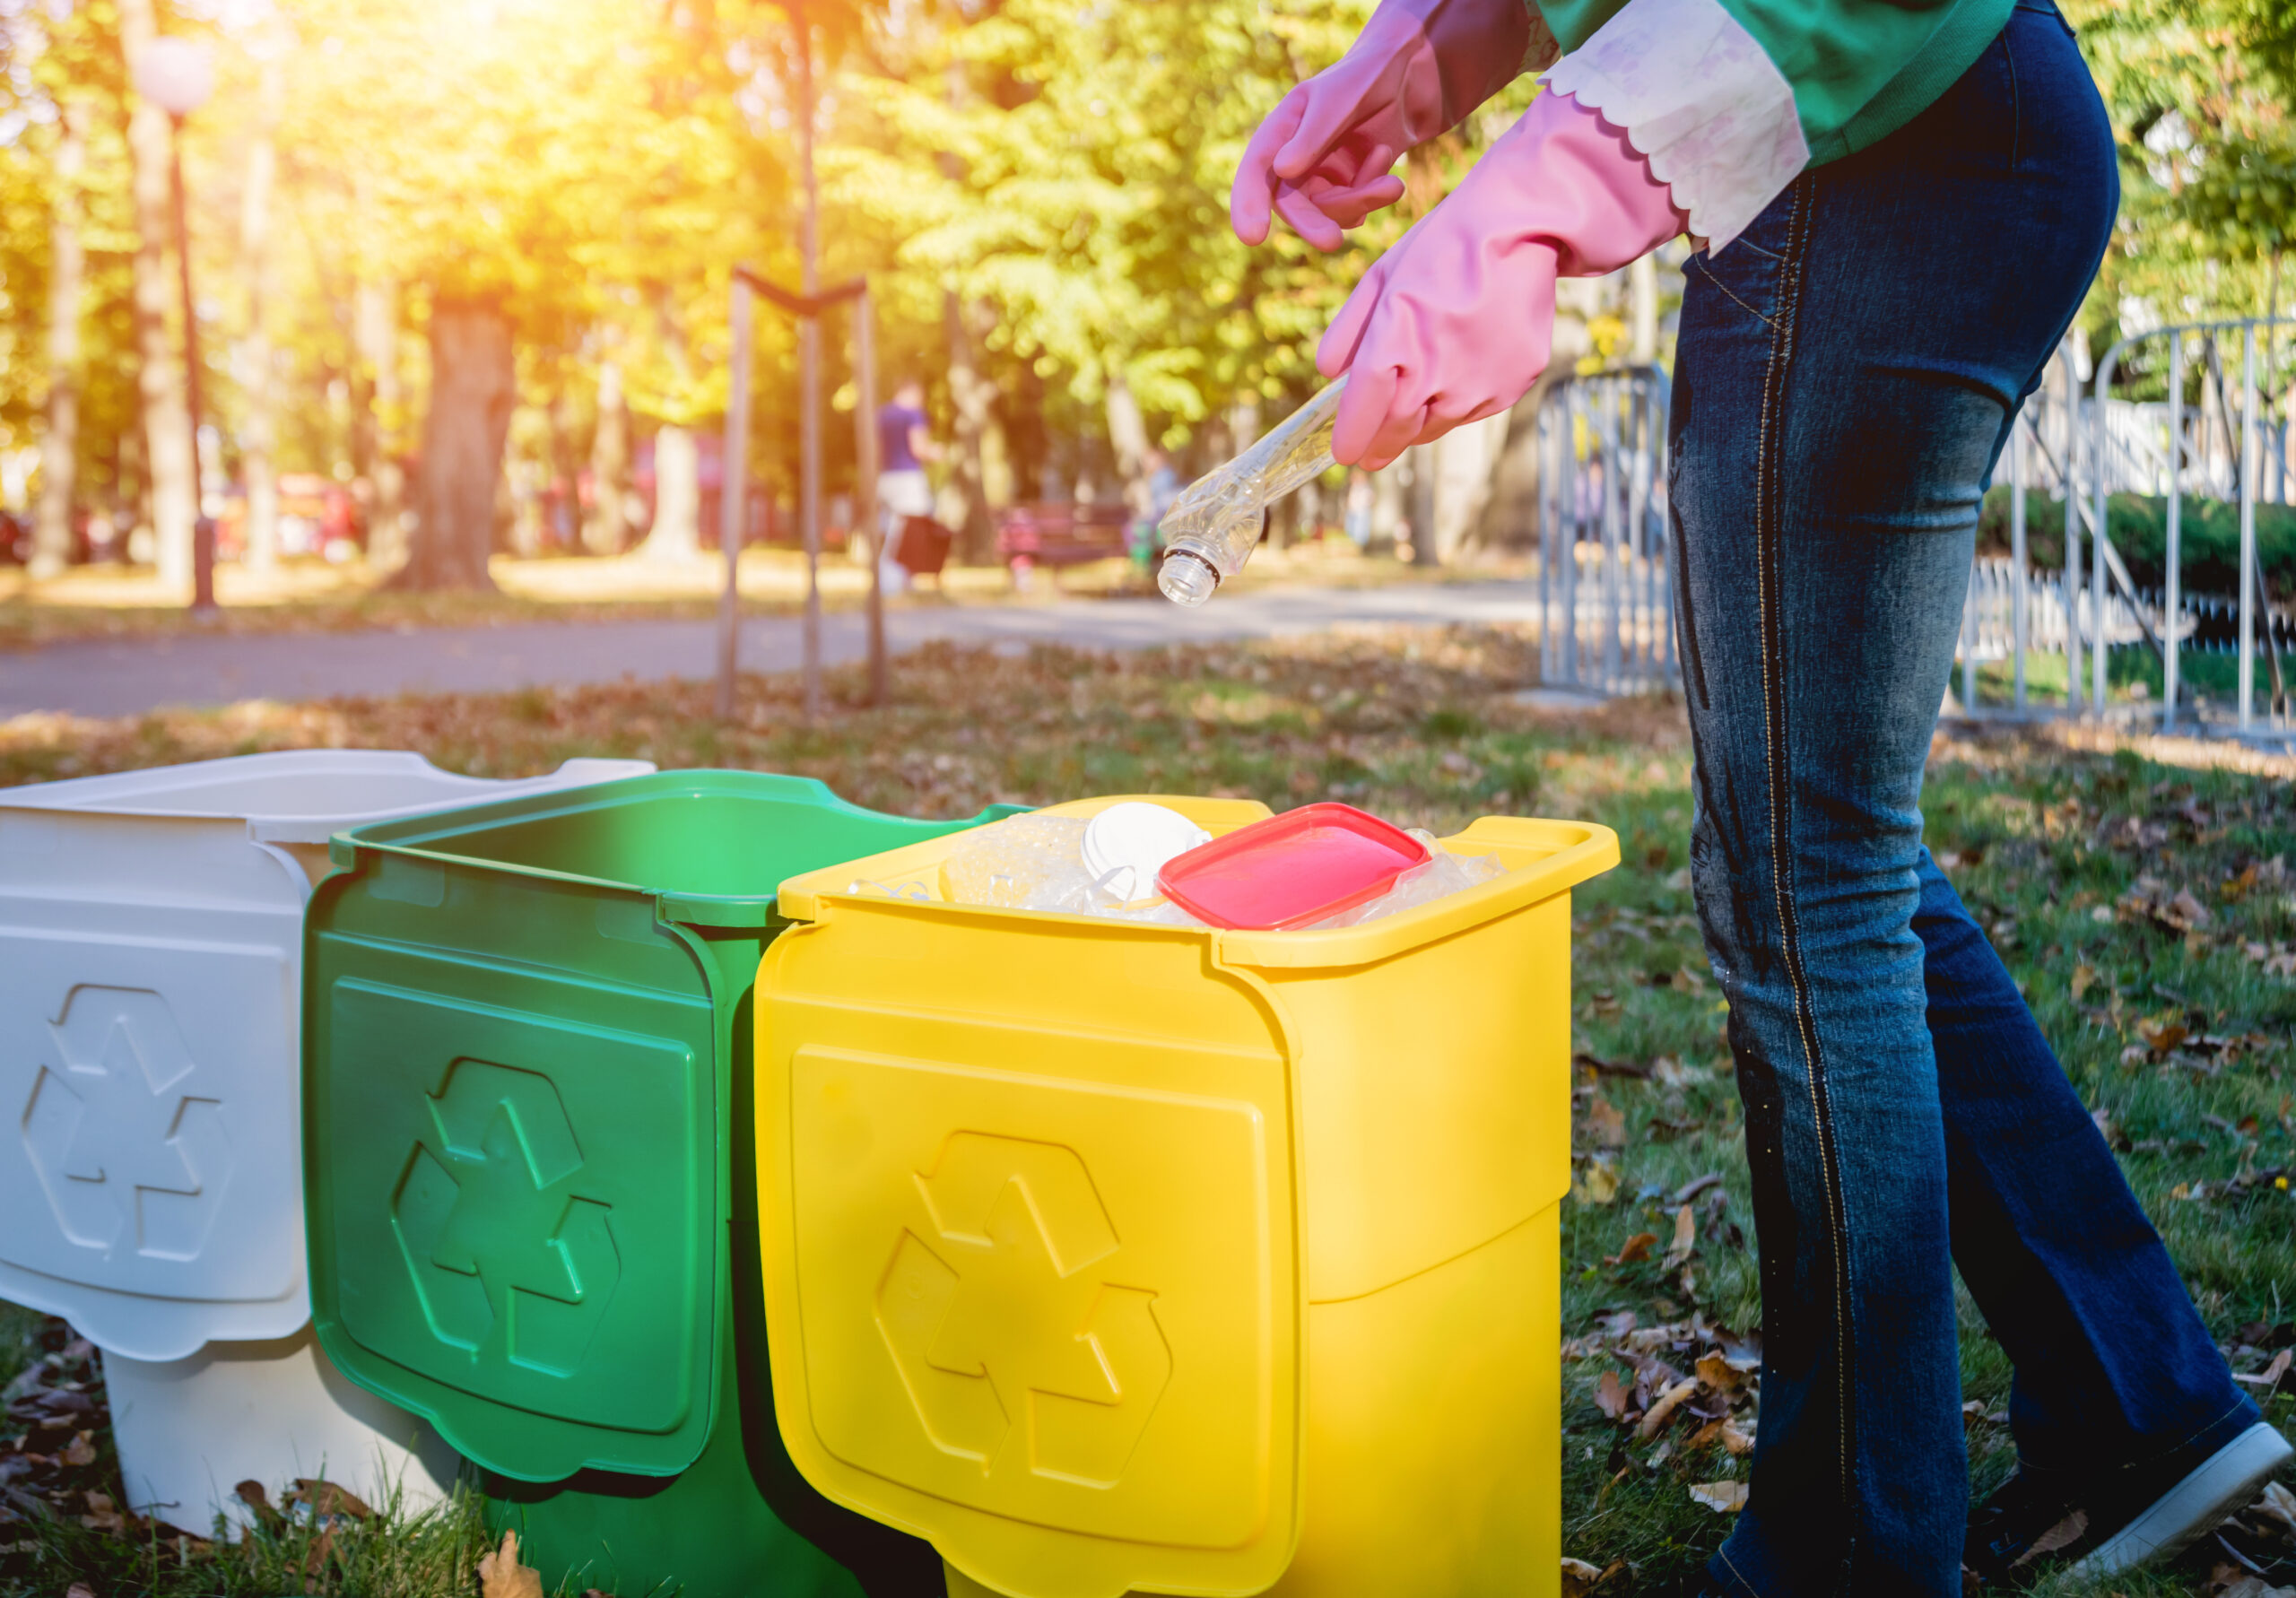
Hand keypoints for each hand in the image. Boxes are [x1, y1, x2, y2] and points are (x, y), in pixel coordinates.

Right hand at [1230, 0, 1530, 251]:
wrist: (1412, 75)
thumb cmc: (1369, 77)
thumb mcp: (1338, 101)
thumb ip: (1311, 137)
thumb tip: (1281, 172)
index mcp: (1281, 132)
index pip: (1256, 172)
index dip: (1248, 204)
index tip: (1253, 238)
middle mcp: (1296, 158)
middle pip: (1291, 204)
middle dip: (1312, 222)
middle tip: (1332, 242)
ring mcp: (1324, 175)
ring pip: (1328, 213)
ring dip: (1361, 202)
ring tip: (1393, 184)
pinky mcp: (1351, 187)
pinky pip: (1355, 211)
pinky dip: (1373, 198)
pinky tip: (1388, 172)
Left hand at [1316, 92, 1683, 467]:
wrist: (1519, 229)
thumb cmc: (1442, 248)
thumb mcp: (1383, 277)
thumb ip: (1350, 330)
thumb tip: (1330, 375)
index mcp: (1398, 338)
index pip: (1365, 408)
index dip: (1352, 436)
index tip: (1344, 454)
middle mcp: (1438, 370)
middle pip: (1398, 428)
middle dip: (1380, 445)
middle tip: (1370, 457)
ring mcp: (1480, 382)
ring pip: (1437, 426)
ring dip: (1418, 424)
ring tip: (1411, 412)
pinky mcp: (1512, 384)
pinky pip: (1474, 410)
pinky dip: (1458, 403)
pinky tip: (1458, 374)